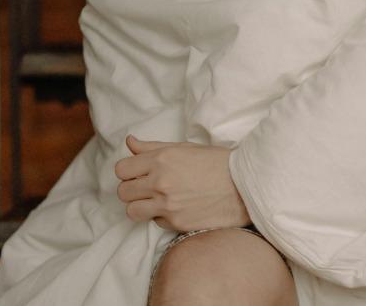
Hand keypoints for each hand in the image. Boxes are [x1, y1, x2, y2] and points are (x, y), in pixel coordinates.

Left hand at [114, 136, 250, 232]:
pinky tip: (177, 208)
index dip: (128, 171)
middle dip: (132, 189)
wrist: (244, 186)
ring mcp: (167, 205)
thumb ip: (152, 147)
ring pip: (132, 211)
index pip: (121, 169)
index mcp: (161, 159)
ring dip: (140, 207)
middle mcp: (160, 182)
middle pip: (123, 191)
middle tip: (147, 188)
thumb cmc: (216, 163)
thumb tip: (129, 142)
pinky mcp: (176, 223)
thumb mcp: (184, 147)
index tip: (138, 173)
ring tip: (155, 202)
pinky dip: (162, 216)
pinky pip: (155, 222)